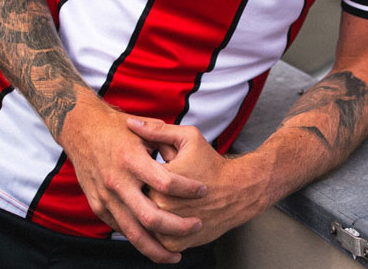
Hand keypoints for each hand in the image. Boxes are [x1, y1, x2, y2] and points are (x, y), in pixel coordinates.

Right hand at [60, 98, 207, 263]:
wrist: (81, 129)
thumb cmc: (115, 127)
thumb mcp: (141, 128)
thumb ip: (164, 141)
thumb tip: (187, 157)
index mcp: (131, 159)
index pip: (167, 182)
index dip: (188, 189)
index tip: (204, 190)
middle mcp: (118, 181)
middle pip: (152, 217)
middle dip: (178, 227)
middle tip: (197, 225)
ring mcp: (106, 197)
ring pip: (135, 234)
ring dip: (158, 249)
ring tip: (176, 256)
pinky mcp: (98, 206)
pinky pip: (122, 229)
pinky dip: (139, 240)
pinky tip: (154, 243)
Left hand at [126, 118, 266, 252]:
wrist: (236, 192)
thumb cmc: (210, 162)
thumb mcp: (187, 138)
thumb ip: (157, 130)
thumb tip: (131, 122)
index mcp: (158, 180)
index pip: (133, 177)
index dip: (141, 171)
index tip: (152, 168)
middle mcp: (161, 208)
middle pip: (136, 199)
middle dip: (144, 190)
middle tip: (158, 185)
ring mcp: (167, 229)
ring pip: (143, 221)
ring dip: (147, 211)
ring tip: (164, 198)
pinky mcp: (176, 244)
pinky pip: (155, 238)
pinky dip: (158, 229)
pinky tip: (169, 213)